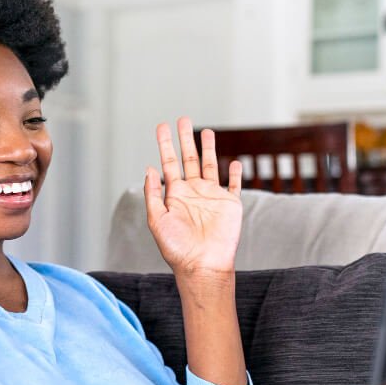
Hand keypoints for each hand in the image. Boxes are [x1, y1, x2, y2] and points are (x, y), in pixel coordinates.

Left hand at [144, 117, 243, 275]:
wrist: (202, 265)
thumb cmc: (177, 248)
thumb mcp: (157, 219)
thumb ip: (153, 193)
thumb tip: (149, 168)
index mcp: (175, 194)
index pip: (168, 163)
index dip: (165, 144)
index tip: (162, 126)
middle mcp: (193, 192)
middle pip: (189, 158)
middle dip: (185, 139)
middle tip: (183, 119)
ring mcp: (212, 197)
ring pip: (211, 166)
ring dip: (208, 148)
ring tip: (206, 131)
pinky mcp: (230, 204)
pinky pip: (234, 185)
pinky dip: (236, 173)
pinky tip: (235, 162)